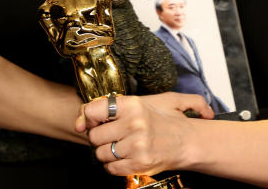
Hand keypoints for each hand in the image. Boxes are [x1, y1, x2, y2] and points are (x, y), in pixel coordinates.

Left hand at [75, 92, 212, 175]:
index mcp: (132, 104)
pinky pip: (111, 169)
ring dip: (106, 153)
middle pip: (94, 136)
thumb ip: (104, 104)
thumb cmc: (163, 119)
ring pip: (101, 153)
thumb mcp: (140, 100)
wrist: (190, 142)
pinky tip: (124, 158)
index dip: (88, 119)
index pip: (91, 111)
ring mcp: (138, 145)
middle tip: (111, 136)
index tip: (94, 123)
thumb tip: (79, 121)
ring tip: (120, 147)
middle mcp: (134, 124)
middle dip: (98, 138)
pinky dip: (114, 166)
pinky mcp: (142, 164)